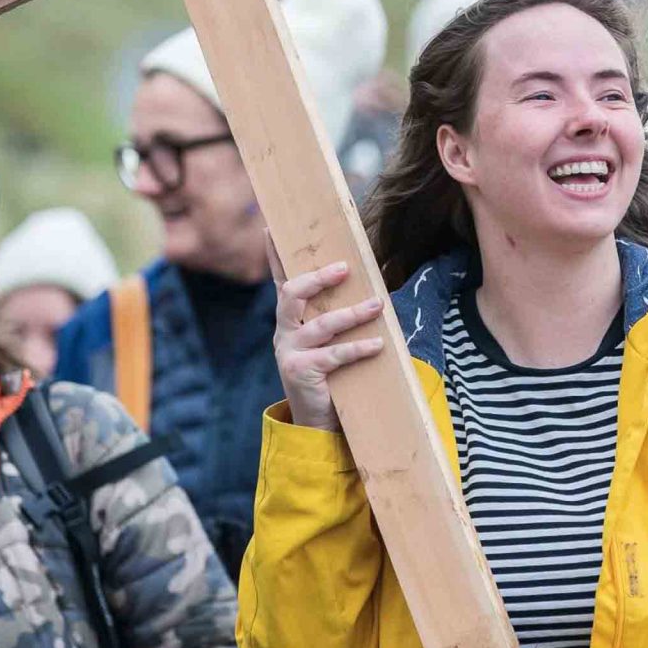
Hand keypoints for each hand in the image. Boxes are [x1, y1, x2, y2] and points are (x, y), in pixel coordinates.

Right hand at [274, 260, 386, 430]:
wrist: (316, 420)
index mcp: (289, 319)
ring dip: (352, 314)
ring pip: (320, 325)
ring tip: (377, 306)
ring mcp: (291, 351)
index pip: (281, 281)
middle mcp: (285, 331)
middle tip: (344, 268)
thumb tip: (367, 288)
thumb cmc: (329, 373)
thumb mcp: (327, 341)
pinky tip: (378, 345)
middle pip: (293, 295)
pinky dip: (358, 348)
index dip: (274, 255)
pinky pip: (334, 355)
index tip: (269, 227)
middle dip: (317, 279)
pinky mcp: (302, 371)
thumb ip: (334, 315)